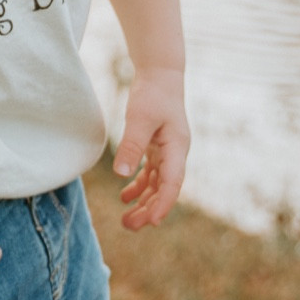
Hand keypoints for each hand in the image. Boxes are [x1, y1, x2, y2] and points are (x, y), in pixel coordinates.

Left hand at [114, 67, 188, 229]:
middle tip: (129, 226)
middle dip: (149, 209)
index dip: (163, 205)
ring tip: (127, 219)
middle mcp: (175, 154)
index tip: (151, 222)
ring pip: (158, 185)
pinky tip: (125, 196)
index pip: (172, 184)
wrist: (160, 74)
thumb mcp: (140, 118)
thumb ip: (132, 146)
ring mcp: (167, 151)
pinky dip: (139, 186)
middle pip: (165, 189)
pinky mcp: (157, 147)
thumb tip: (122, 175)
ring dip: (144, 202)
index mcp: (177, 148)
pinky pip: (151, 173)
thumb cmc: (152, 93)